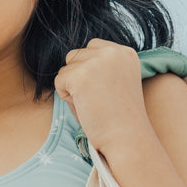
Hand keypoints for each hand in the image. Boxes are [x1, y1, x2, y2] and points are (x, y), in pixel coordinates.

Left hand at [53, 39, 156, 158]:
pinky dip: (67, 98)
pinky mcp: (80, 75)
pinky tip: (86, 108)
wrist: (127, 138)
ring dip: (73, 87)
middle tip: (98, 100)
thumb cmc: (120, 119)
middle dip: (79, 78)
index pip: (93, 48)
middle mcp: (112, 51)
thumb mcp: (117, 83)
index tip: (104, 93)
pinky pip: (59, 81)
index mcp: (125, 53)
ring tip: (92, 104)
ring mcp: (96, 61)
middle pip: (77, 55)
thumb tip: (72, 66)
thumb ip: (100, 69)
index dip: (90, 72)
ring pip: (67, 68)